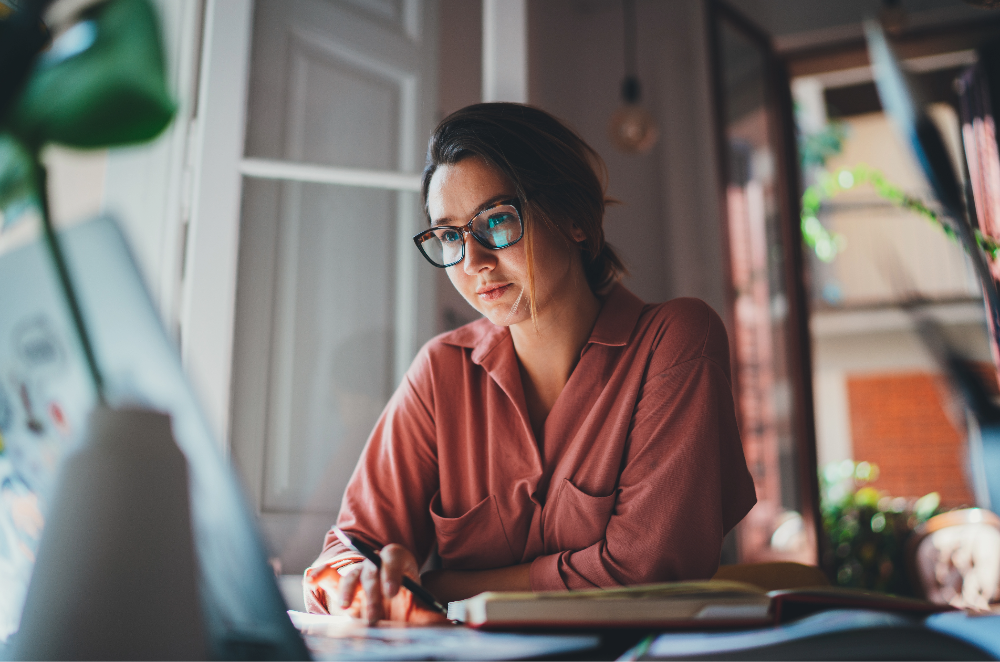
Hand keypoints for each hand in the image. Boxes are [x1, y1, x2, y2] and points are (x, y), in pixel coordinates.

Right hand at [305, 544, 447, 624]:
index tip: (393, 592)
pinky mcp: (342, 587)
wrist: (398, 611)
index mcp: (400, 562)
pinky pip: (328, 577)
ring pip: (351, 574)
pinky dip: (319, 575)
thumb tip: (451, 626)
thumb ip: (434, 616)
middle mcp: (377, 564)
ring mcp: (358, 574)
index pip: (394, 557)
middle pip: (371, 569)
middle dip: (372, 592)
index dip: (392, 572)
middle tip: (375, 617)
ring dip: (348, 590)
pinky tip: (311, 578)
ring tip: (346, 608)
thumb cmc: (411, 609)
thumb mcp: (425, 612)